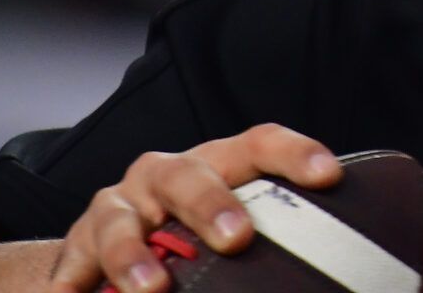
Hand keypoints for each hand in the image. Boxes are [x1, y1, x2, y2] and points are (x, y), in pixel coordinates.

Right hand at [48, 123, 340, 292]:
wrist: (106, 246)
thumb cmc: (193, 234)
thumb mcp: (233, 223)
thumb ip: (278, 233)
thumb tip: (351, 262)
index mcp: (216, 163)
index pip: (260, 144)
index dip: (296, 154)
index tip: (330, 177)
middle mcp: (164, 175)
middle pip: (189, 177)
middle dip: (212, 206)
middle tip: (237, 239)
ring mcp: (117, 208)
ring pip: (122, 222)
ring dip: (135, 255)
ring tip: (154, 289)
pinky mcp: (76, 246)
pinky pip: (70, 266)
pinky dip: (72, 285)